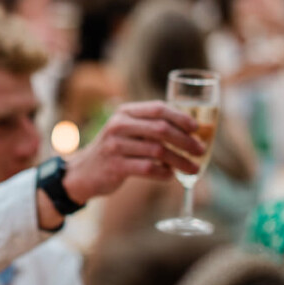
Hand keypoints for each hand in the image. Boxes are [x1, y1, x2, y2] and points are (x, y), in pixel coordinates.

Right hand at [61, 100, 205, 203]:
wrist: (83, 172)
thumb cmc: (115, 150)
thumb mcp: (127, 130)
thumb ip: (151, 126)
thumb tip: (191, 131)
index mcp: (125, 112)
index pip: (158, 108)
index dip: (181, 117)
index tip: (197, 129)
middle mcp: (119, 125)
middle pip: (161, 129)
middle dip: (185, 140)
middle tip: (200, 150)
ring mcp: (115, 146)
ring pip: (158, 151)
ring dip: (180, 161)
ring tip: (193, 168)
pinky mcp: (115, 167)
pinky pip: (148, 169)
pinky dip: (164, 173)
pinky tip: (171, 176)